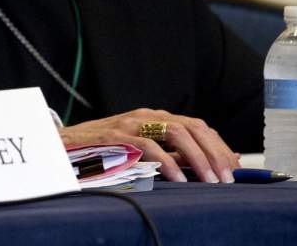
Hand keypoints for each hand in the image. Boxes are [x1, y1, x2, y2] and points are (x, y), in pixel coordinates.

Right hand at [59, 108, 239, 182]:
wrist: (61, 145)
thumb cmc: (102, 150)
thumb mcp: (141, 149)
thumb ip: (171, 154)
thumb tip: (210, 163)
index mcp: (154, 118)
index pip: (197, 126)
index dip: (219, 146)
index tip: (234, 169)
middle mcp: (145, 116)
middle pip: (192, 126)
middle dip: (215, 152)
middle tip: (227, 178)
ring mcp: (130, 124)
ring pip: (175, 132)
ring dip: (198, 158)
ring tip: (209, 179)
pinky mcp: (116, 137)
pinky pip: (148, 146)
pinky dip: (166, 162)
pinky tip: (177, 178)